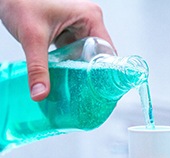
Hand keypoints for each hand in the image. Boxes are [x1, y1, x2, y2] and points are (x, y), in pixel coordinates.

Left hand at [0, 0, 114, 100]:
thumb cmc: (20, 0)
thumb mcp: (32, 37)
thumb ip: (37, 68)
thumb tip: (40, 93)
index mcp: (90, 17)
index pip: (107, 51)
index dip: (105, 71)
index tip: (101, 90)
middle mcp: (88, 22)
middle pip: (99, 56)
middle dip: (93, 74)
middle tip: (89, 94)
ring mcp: (78, 27)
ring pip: (87, 56)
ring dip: (82, 71)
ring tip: (80, 90)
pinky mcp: (68, 32)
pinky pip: (76, 53)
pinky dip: (72, 65)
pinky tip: (69, 78)